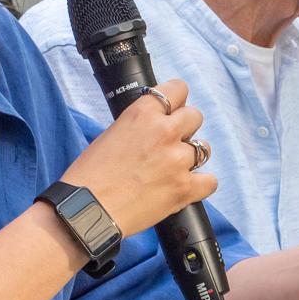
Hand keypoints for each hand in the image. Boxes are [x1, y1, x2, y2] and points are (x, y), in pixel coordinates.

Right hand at [61, 78, 213, 236]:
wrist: (88, 210)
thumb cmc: (90, 176)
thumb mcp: (111, 135)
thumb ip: (139, 126)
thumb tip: (153, 127)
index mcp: (142, 113)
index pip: (178, 89)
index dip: (177, 101)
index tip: (173, 111)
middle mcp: (164, 132)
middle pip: (195, 116)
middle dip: (185, 129)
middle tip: (171, 144)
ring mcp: (177, 160)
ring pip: (204, 148)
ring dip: (192, 157)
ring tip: (174, 169)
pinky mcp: (184, 187)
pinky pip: (210, 181)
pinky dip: (200, 185)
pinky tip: (186, 187)